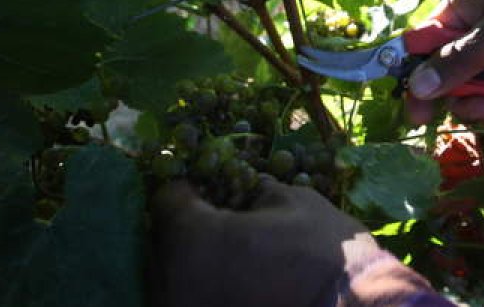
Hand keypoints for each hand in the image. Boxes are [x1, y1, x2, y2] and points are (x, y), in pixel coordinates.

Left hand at [150, 178, 380, 306]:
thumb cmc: (322, 254)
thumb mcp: (294, 203)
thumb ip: (256, 191)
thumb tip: (247, 188)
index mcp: (191, 238)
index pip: (167, 200)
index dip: (189, 187)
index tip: (207, 187)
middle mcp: (172, 281)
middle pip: (161, 241)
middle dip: (186, 226)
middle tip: (217, 219)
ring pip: (169, 277)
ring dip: (190, 261)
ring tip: (227, 254)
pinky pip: (188, 298)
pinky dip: (202, 287)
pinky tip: (232, 281)